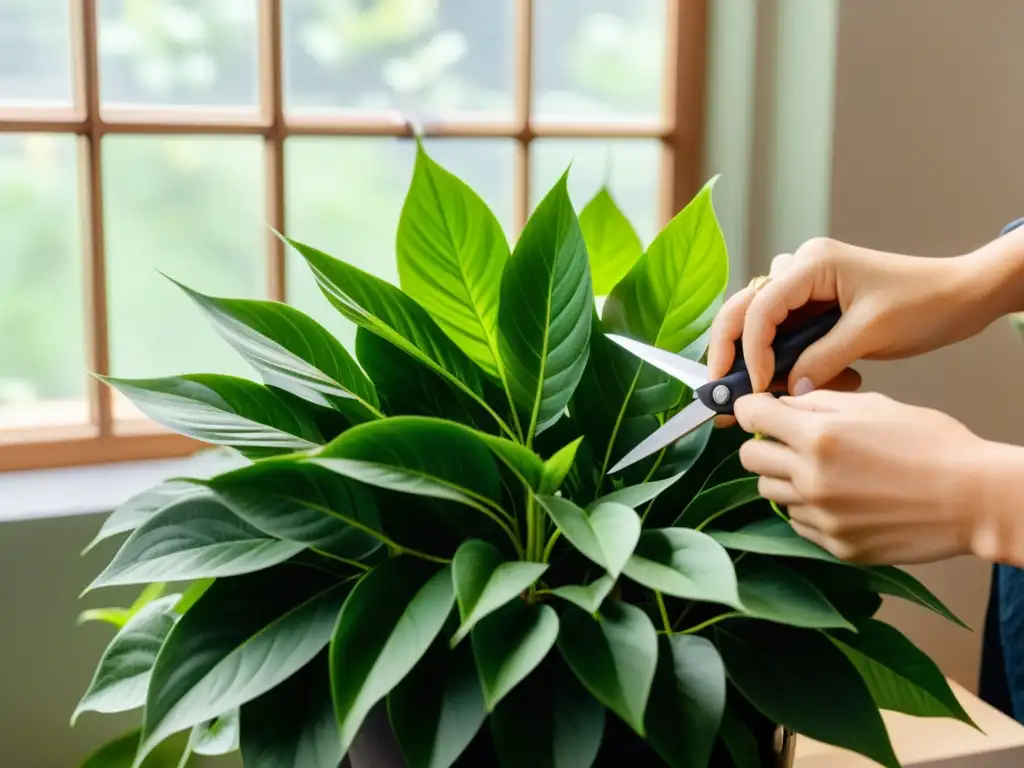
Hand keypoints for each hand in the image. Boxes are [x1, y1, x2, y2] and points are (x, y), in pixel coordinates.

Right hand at [708, 238, 997, 396]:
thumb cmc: (924, 303)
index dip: (750, 349)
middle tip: (721, 389)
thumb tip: (787, 387)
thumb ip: (823, 359)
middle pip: (743, 308)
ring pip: (760, 323)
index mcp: (812, 264)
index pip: (760, 306)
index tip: (756, 387)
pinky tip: (808, 378)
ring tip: (778, 387)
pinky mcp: (815, 306)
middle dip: (730, 350)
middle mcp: (800, 269)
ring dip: (762, 357)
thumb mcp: (871, 333)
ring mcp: (806, 286)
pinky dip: (786, 358)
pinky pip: (784, 334)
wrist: (961, 295)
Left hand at [734, 390, 982, 564]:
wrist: (974, 498)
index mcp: (819, 437)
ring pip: (770, 492)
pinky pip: (798, 522)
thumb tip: (783, 402)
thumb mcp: (874, 405)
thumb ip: (819, 403)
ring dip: (784, 477)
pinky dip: (807, 508)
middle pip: (749, 458)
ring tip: (820, 470)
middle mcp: (812, 479)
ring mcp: (822, 517)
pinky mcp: (836, 545)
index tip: (758, 410)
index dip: (752, 408)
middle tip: (786, 439)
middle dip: (762, 443)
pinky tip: (840, 497)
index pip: (752, 416)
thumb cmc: (932, 445)